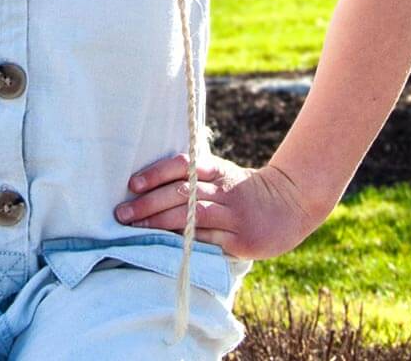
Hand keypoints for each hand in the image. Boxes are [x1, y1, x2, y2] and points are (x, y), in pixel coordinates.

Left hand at [114, 152, 327, 259]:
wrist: (289, 204)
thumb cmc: (242, 189)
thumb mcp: (222, 174)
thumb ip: (193, 177)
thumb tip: (147, 186)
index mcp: (217, 169)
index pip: (182, 165)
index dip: (156, 173)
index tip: (132, 184)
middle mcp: (223, 188)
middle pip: (180, 192)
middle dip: (148, 203)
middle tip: (121, 213)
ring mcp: (233, 215)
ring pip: (191, 215)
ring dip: (159, 222)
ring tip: (134, 229)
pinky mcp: (241, 239)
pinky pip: (207, 240)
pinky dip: (184, 242)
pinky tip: (163, 245)